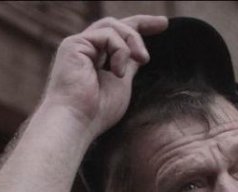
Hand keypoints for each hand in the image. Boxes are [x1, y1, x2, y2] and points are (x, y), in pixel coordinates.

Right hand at [41, 15, 167, 138]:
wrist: (77, 122)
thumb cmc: (97, 113)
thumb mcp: (121, 85)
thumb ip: (128, 66)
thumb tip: (139, 55)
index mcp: (93, 59)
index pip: (116, 36)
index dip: (140, 27)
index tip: (162, 25)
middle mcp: (83, 50)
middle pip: (115, 25)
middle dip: (141, 23)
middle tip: (163, 25)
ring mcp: (77, 45)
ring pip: (113, 27)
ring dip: (133, 41)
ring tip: (142, 60)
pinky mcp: (74, 44)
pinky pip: (108, 35)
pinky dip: (120, 51)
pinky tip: (118, 72)